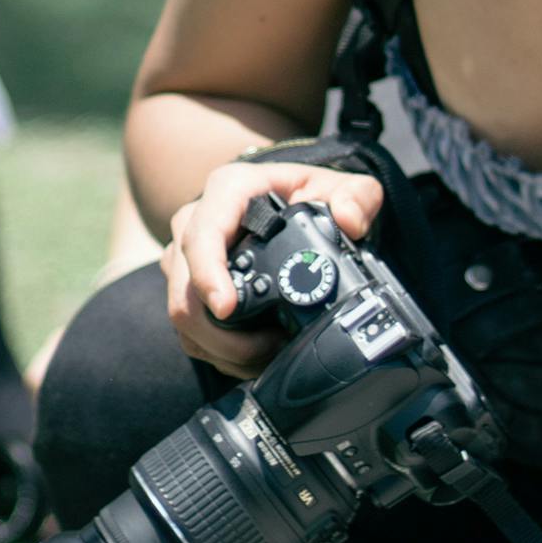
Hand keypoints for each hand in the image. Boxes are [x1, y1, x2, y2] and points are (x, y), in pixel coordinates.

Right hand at [163, 157, 383, 373]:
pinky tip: (256, 356)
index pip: (203, 235)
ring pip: (185, 319)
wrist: (280, 202)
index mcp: (227, 192)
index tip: (226, 308)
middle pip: (186, 291)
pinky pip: (190, 333)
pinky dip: (221, 353)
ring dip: (224, 349)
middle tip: (270, 348)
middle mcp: (194, 223)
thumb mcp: (337, 186)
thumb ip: (356, 196)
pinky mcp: (186, 289)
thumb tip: (349, 220)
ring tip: (270, 354)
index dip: (208, 274)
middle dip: (224, 334)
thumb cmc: (304, 194)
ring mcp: (185, 260)